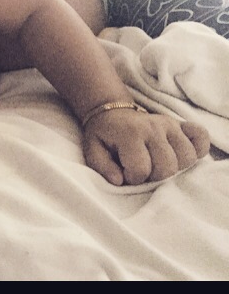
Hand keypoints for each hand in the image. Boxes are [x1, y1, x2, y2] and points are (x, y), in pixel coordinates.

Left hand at [82, 109, 209, 185]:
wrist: (112, 113)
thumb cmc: (103, 136)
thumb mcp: (92, 151)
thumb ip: (102, 167)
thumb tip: (119, 181)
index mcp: (130, 134)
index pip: (141, 169)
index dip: (132, 178)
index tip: (125, 173)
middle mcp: (153, 127)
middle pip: (167, 166)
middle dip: (153, 176)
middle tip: (142, 170)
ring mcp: (169, 124)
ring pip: (187, 157)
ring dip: (174, 167)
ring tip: (157, 164)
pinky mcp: (180, 125)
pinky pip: (201, 138)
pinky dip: (196, 149)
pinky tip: (178, 154)